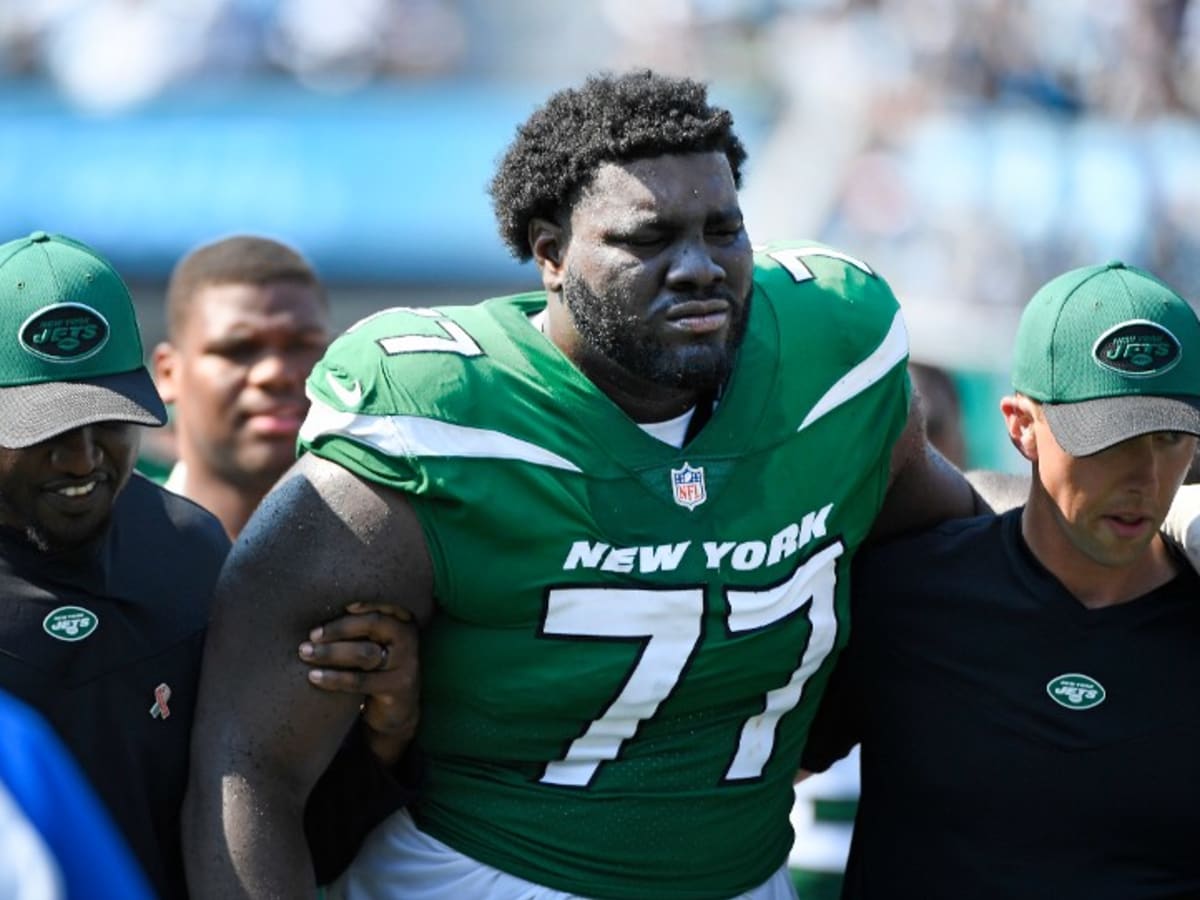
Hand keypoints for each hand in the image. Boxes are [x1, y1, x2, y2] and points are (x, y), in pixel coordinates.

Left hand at [298, 602, 418, 765]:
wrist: (398, 710)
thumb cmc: (376, 668)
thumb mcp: (374, 643)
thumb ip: (358, 628)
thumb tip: (315, 612)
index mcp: (402, 621)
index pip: (383, 603)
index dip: (361, 602)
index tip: (333, 604)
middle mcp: (409, 638)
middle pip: (374, 624)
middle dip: (339, 627)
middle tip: (311, 635)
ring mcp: (406, 664)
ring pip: (365, 653)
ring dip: (331, 652)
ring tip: (306, 653)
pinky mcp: (398, 688)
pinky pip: (362, 681)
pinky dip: (335, 678)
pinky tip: (314, 676)